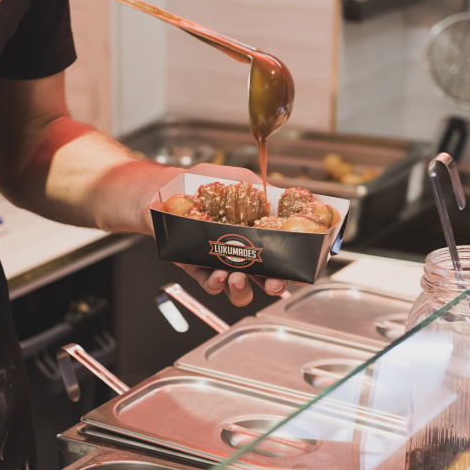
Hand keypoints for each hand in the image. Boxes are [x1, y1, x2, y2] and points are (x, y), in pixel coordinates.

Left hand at [173, 162, 290, 306]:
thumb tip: (282, 200)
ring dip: (242, 289)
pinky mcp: (197, 267)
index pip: (281, 258)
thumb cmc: (203, 183)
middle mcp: (242, 252)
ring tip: (238, 277)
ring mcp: (221, 262)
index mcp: (257, 235)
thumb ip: (261, 190)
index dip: (293, 270)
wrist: (168, 188)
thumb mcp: (238, 179)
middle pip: (266, 281)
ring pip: (238, 290)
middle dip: (273, 286)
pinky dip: (216, 283)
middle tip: (273, 283)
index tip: (300, 277)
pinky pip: (209, 284)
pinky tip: (219, 274)